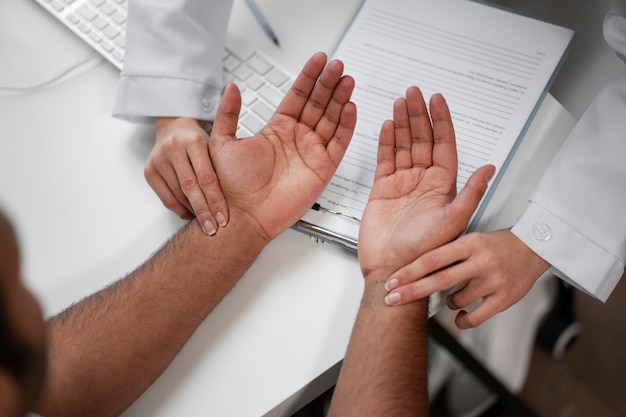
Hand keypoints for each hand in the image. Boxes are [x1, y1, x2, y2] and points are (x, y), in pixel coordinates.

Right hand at [145, 117, 227, 235]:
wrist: (175, 128)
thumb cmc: (200, 142)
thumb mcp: (214, 146)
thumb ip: (221, 168)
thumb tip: (234, 202)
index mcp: (194, 141)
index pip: (207, 177)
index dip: (216, 200)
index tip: (224, 218)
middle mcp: (174, 148)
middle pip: (191, 188)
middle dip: (204, 211)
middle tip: (214, 229)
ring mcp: (159, 160)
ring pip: (178, 195)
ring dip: (193, 212)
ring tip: (206, 223)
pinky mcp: (149, 171)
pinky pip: (166, 198)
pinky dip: (180, 210)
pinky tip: (191, 216)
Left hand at [208, 52, 355, 241]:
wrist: (242, 216)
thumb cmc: (231, 186)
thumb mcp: (222, 142)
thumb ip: (229, 113)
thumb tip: (231, 86)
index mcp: (277, 129)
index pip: (298, 96)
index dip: (309, 77)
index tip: (320, 59)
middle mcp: (297, 138)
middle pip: (318, 104)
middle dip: (329, 83)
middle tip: (338, 65)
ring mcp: (311, 152)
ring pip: (331, 119)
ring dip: (340, 99)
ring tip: (347, 79)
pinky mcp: (322, 169)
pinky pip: (338, 144)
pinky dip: (346, 126)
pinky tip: (350, 107)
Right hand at [358, 87, 493, 280]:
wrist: (391, 268)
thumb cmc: (422, 251)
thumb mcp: (452, 221)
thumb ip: (470, 193)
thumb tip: (490, 169)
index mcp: (443, 186)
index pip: (444, 145)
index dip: (441, 121)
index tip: (436, 100)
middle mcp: (424, 181)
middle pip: (423, 140)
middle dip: (419, 115)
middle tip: (414, 93)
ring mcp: (403, 183)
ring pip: (404, 145)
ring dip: (403, 123)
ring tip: (401, 102)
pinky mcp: (383, 189)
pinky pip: (386, 159)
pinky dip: (386, 142)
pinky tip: (388, 126)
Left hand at [384, 228, 549, 327]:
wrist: (534, 247)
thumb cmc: (497, 244)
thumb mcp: (471, 240)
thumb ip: (448, 254)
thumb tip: (416, 272)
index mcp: (469, 243)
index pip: (432, 259)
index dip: (409, 272)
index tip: (391, 281)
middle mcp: (480, 261)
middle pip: (438, 280)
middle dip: (411, 291)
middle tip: (392, 299)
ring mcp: (493, 281)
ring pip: (457, 299)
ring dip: (448, 302)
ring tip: (453, 297)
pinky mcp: (504, 298)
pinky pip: (476, 317)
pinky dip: (463, 320)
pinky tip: (461, 316)